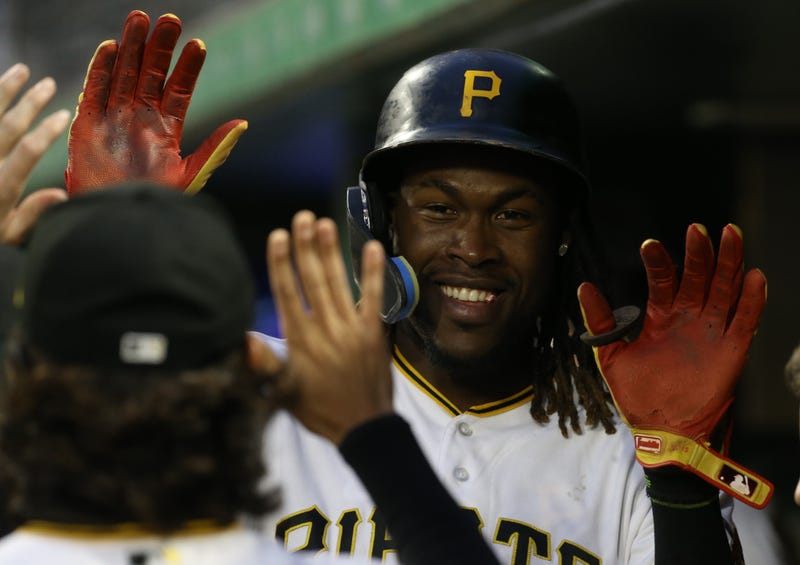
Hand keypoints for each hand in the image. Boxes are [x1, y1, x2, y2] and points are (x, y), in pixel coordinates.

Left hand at [0, 63, 69, 244]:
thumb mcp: (6, 236)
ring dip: (4, 89)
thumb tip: (62, 195)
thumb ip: (32, 214)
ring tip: (20, 70)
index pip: (29, 149)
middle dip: (31, 101)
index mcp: (0, 186)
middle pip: (9, 124)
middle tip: (48, 83)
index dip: (48, 130)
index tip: (64, 115)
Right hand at [64, 10, 246, 193]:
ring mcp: (113, 119)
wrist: (121, 221)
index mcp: (165, 130)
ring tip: (141, 20)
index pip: (179, 91)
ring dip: (132, 48)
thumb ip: (215, 148)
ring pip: (124, 74)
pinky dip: (101, 69)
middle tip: (170, 20)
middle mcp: (140, 119)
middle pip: (150, 75)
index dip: (187, 68)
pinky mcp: (87, 126)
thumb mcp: (192, 175)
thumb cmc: (157, 203)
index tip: (199, 45)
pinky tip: (111, 47)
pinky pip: (94, 91)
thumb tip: (242, 123)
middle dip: (160, 48)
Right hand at [260, 210, 392, 444]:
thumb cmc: (319, 411)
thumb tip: (241, 338)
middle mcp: (325, 331)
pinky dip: (373, 273)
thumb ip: (265, 364)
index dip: (282, 264)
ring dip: (331, 252)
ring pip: (338, 284)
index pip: (288, 295)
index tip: (278, 236)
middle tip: (302, 218)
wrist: (364, 429)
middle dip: (306, 248)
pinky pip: (374, 298)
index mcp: (300, 343)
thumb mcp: (284, 393)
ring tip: (325, 223)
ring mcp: (351, 330)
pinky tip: (372, 247)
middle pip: (313, 282)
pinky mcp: (374, 333)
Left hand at [578, 223, 772, 506]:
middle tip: (698, 229)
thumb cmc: (637, 394)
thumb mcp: (611, 356)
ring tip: (731, 235)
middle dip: (699, 253)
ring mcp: (711, 332)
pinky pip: (745, 321)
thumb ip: (600, 322)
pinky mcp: (732, 350)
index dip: (658, 262)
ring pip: (724, 290)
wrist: (663, 430)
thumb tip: (583, 286)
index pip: (662, 280)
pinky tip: (754, 276)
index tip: (649, 244)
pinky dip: (752, 300)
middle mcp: (688, 319)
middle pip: (698, 277)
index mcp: (660, 317)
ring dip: (730, 264)